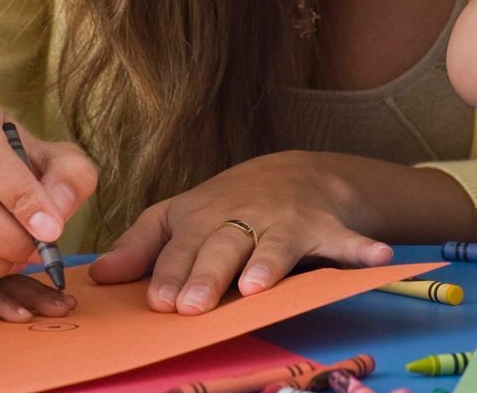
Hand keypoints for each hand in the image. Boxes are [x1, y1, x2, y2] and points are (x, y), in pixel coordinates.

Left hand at [87, 150, 391, 314]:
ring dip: (268, 264)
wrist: (297, 171)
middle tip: (195, 305)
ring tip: (257, 286)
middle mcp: (241, 217)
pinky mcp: (325, 226)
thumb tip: (98, 276)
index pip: (181, 247)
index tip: (160, 301)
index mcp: (201, 217)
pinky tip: (378, 258)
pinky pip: (344, 240)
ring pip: (274, 245)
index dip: (170, 274)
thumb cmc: (227, 205)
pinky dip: (360, 249)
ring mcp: (285, 220)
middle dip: (208, 274)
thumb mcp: (180, 216)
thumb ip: (141, 245)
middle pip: (222, 246)